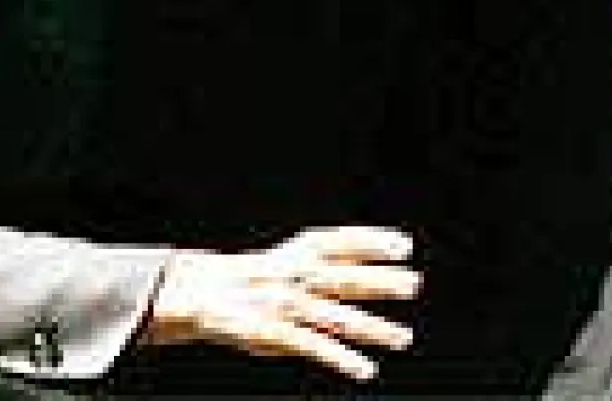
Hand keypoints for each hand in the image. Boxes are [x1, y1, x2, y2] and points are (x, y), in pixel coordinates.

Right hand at [141, 226, 420, 380]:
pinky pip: (311, 345)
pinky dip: (339, 357)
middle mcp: (290, 276)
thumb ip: (324, 262)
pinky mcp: (271, 333)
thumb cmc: (252, 279)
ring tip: (402, 338)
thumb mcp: (286, 261)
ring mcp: (282, 305)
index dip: (369, 241)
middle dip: (377, 281)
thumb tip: (376, 261)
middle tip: (413, 284)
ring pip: (332, 315)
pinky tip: (364, 369)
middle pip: (340, 276)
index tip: (402, 245)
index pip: (336, 242)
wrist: (198, 293)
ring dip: (370, 327)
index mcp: (294, 255)